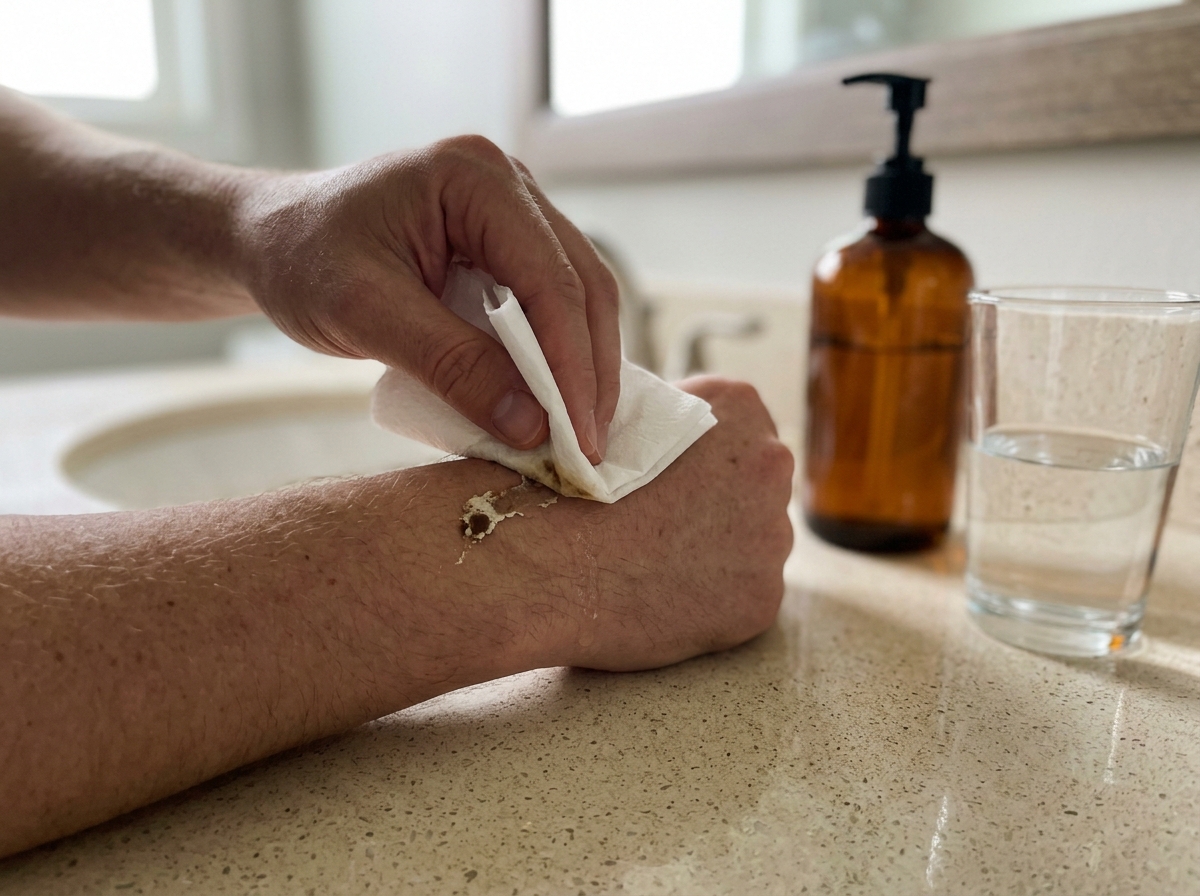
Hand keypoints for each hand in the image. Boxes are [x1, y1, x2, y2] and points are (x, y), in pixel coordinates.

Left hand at [238, 136, 619, 462]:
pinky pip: (554, 303)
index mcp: (474, 177)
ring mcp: (515, 211)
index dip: (571, 364)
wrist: (271, 239)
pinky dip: (561, 356)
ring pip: (580, 296)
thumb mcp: (364, 313)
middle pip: (582, 285)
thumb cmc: (302, 261)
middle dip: (590, 371)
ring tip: (582, 435)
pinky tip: (560, 403)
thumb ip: (450, 364)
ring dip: (586, 367)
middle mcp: (508, 184)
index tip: (578, 438)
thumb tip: (532, 427)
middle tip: (589, 447)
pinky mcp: (509, 244)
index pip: (549, 278)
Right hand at [546, 376, 794, 669]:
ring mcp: (773, 536)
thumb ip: (659, 415)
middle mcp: (771, 464)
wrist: (546, 561)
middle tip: (662, 520)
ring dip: (717, 552)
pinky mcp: (761, 598)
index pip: (737, 426)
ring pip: (752, 543)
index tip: (664, 472)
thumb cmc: (567, 482)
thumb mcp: (617, 413)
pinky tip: (666, 596)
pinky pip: (742, 596)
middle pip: (753, 484)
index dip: (697, 453)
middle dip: (717, 502)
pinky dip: (712, 601)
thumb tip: (661, 426)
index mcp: (738, 407)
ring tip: (657, 562)